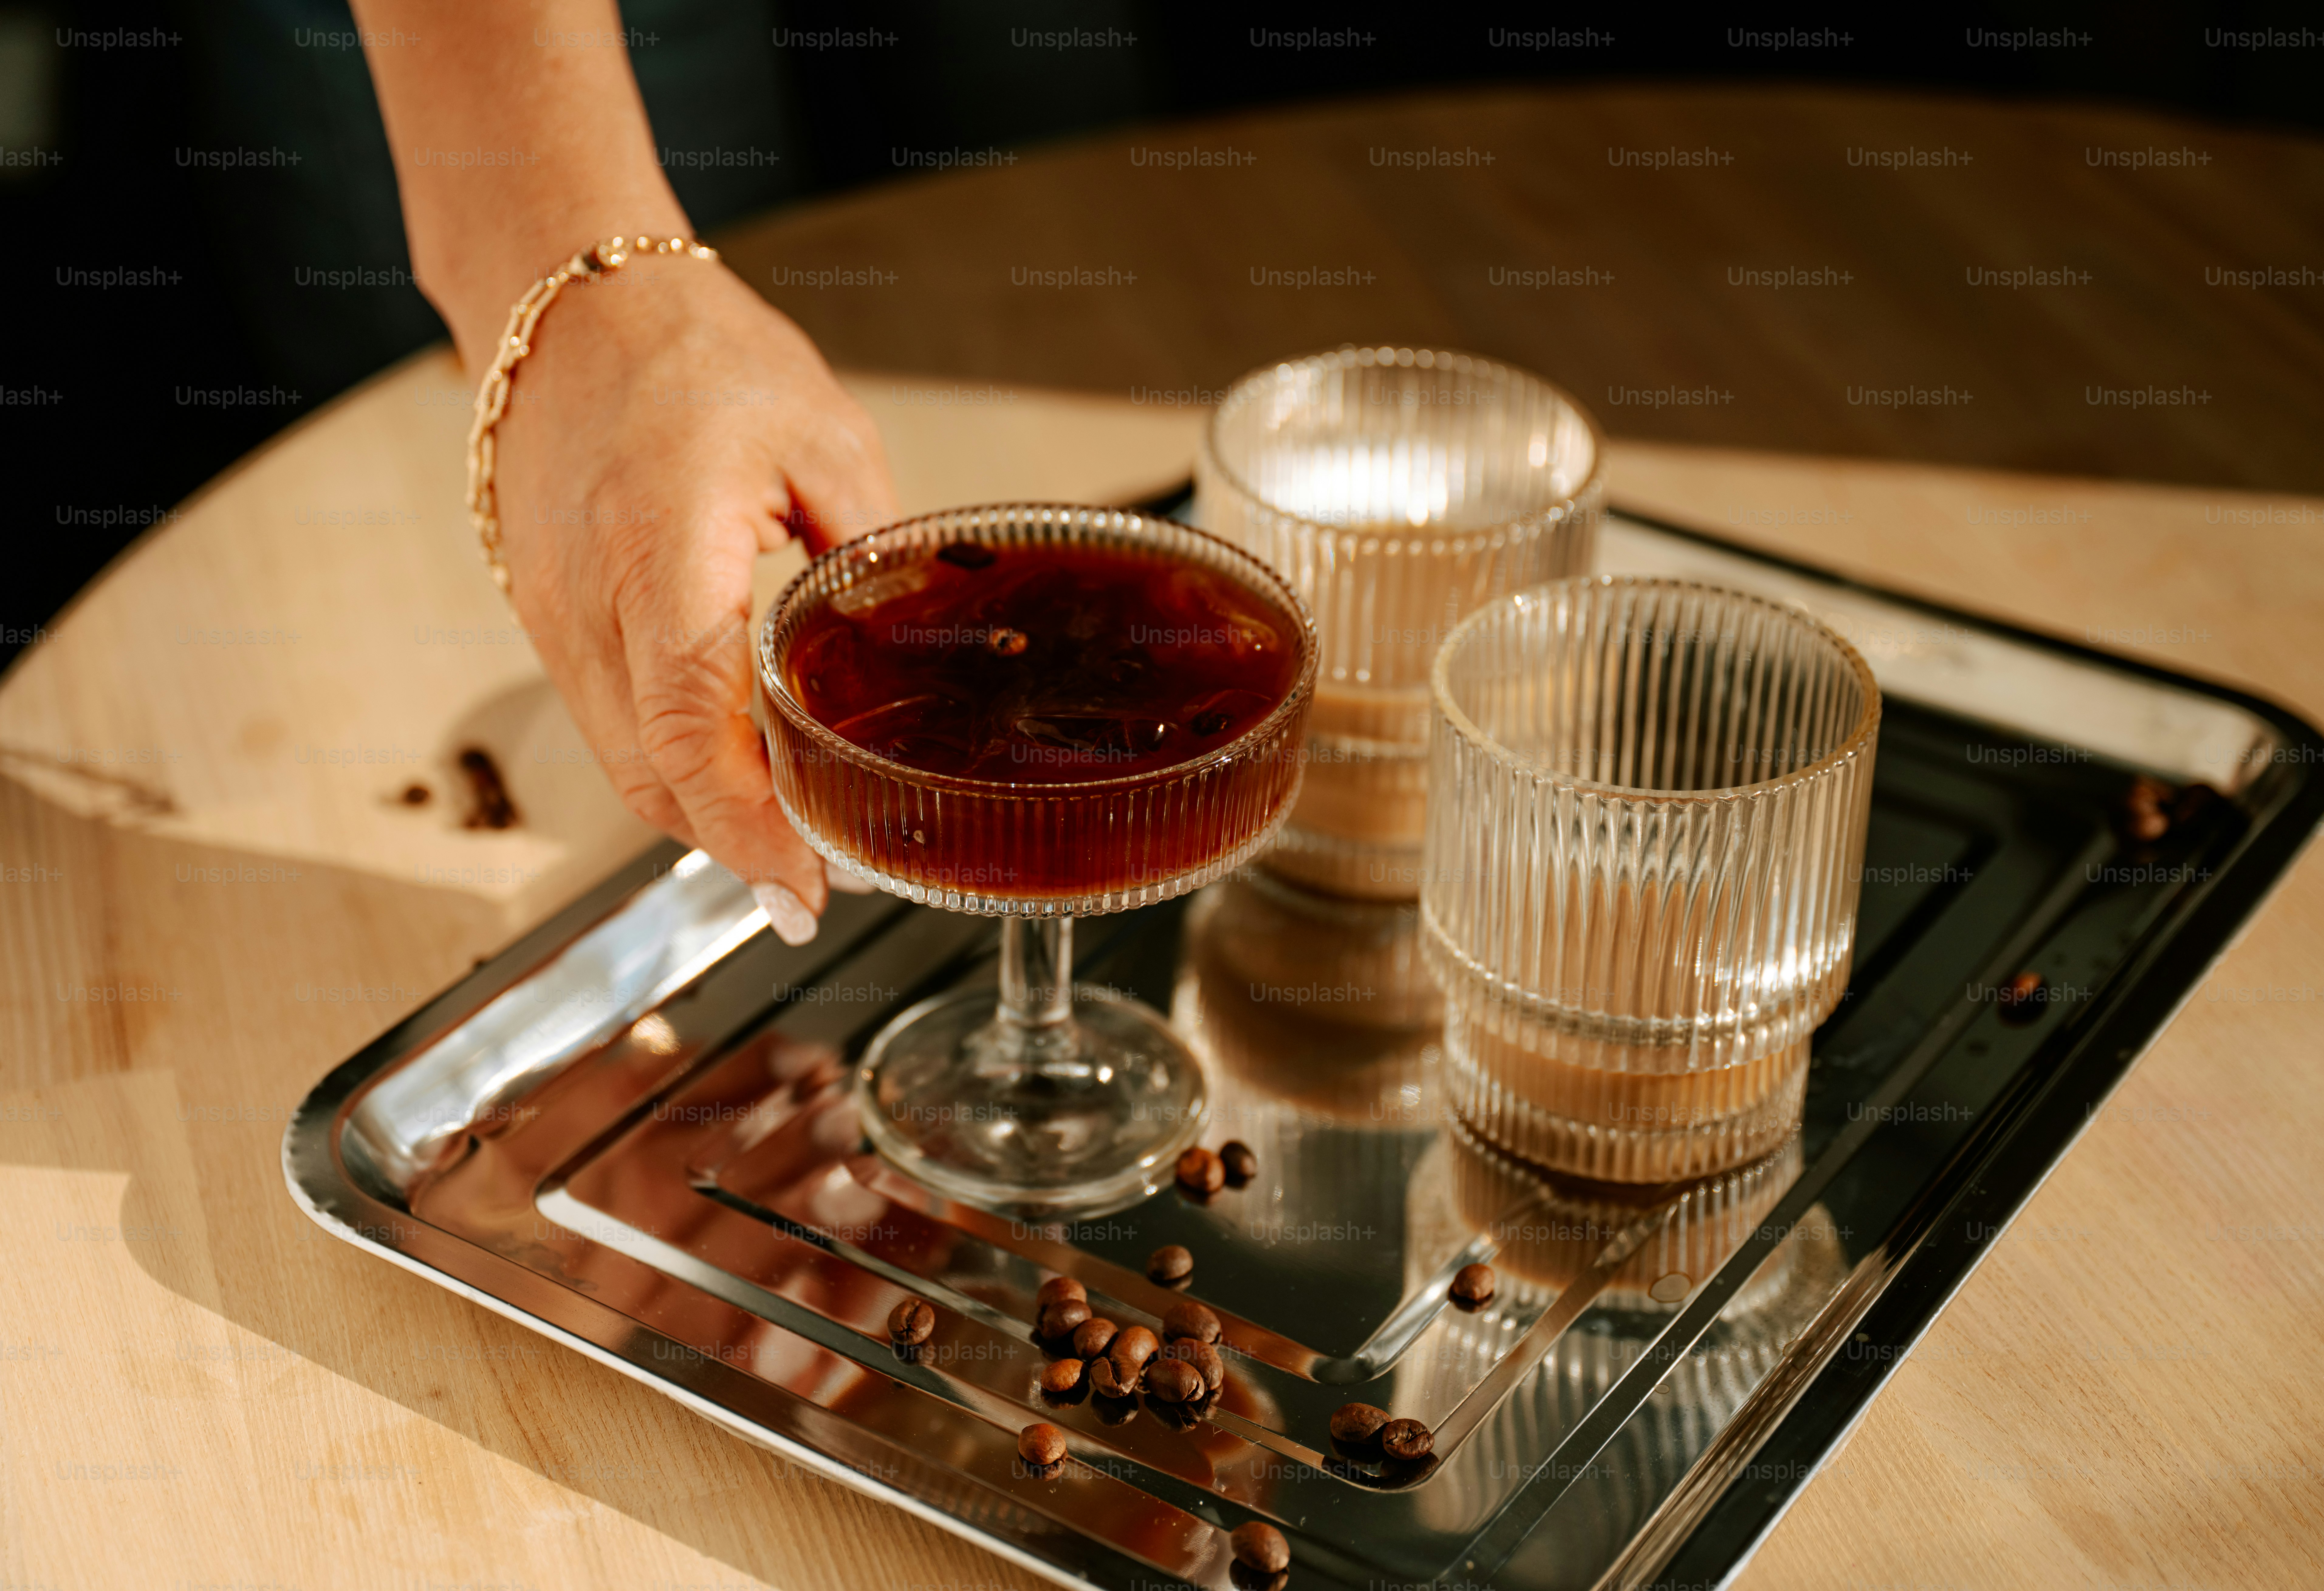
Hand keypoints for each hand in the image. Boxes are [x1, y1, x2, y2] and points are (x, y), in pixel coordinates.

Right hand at [488, 257, 898, 942]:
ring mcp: (555, 618)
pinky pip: (610, 724)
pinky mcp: (549, 620)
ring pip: (625, 764)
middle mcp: (590, 602)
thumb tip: (919, 644)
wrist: (566, 302)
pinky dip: (671, 769)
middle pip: (653, 775)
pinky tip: (731, 781)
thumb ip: (872, 551)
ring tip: (788, 854)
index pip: (693, 726)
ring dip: (704, 819)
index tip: (809, 877)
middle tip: (819, 893)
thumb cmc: (692, 352)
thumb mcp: (825, 438)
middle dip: (737, 850)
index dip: (751, 821)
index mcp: (661, 551)